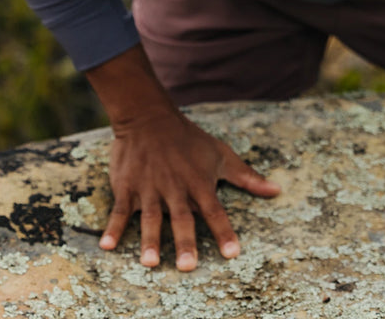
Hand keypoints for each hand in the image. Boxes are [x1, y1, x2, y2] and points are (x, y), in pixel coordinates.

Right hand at [86, 43, 279, 270]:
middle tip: (188, 266)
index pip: (215, 211)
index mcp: (198, 182)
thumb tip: (276, 190)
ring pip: (151, 217)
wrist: (149, 117)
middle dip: (185, 241)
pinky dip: (113, 228)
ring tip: (151, 263)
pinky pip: (120, 210)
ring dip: (150, 240)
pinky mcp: (128, 187)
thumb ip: (247, 177)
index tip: (232, 253)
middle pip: (182, 218)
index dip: (224, 232)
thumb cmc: (189, 139)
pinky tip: (107, 246)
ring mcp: (150, 188)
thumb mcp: (221, 154)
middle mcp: (175, 187)